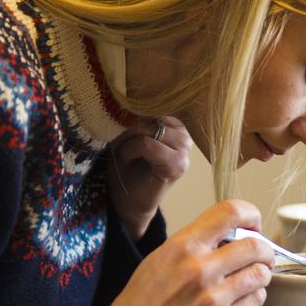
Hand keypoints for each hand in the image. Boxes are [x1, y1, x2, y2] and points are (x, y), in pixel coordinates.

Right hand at [81, 200, 274, 305]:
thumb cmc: (143, 302)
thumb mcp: (162, 257)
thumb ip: (198, 242)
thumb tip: (236, 234)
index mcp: (183, 246)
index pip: (231, 212)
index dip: (251, 214)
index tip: (254, 223)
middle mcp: (200, 269)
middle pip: (255, 245)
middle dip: (263, 249)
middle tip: (260, 255)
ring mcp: (214, 299)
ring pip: (261, 273)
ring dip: (260, 273)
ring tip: (249, 278)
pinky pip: (257, 301)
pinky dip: (254, 297)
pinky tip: (240, 299)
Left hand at [108, 116, 192, 240]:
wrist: (128, 202)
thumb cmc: (126, 167)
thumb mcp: (128, 136)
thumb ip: (133, 119)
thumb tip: (126, 104)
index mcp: (176, 126)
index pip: (153, 106)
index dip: (132, 114)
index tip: (120, 129)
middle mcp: (185, 137)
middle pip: (152, 116)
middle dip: (129, 127)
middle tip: (119, 143)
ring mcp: (185, 152)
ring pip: (150, 128)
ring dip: (130, 139)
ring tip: (125, 152)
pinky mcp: (177, 165)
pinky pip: (147, 144)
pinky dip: (130, 150)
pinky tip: (127, 159)